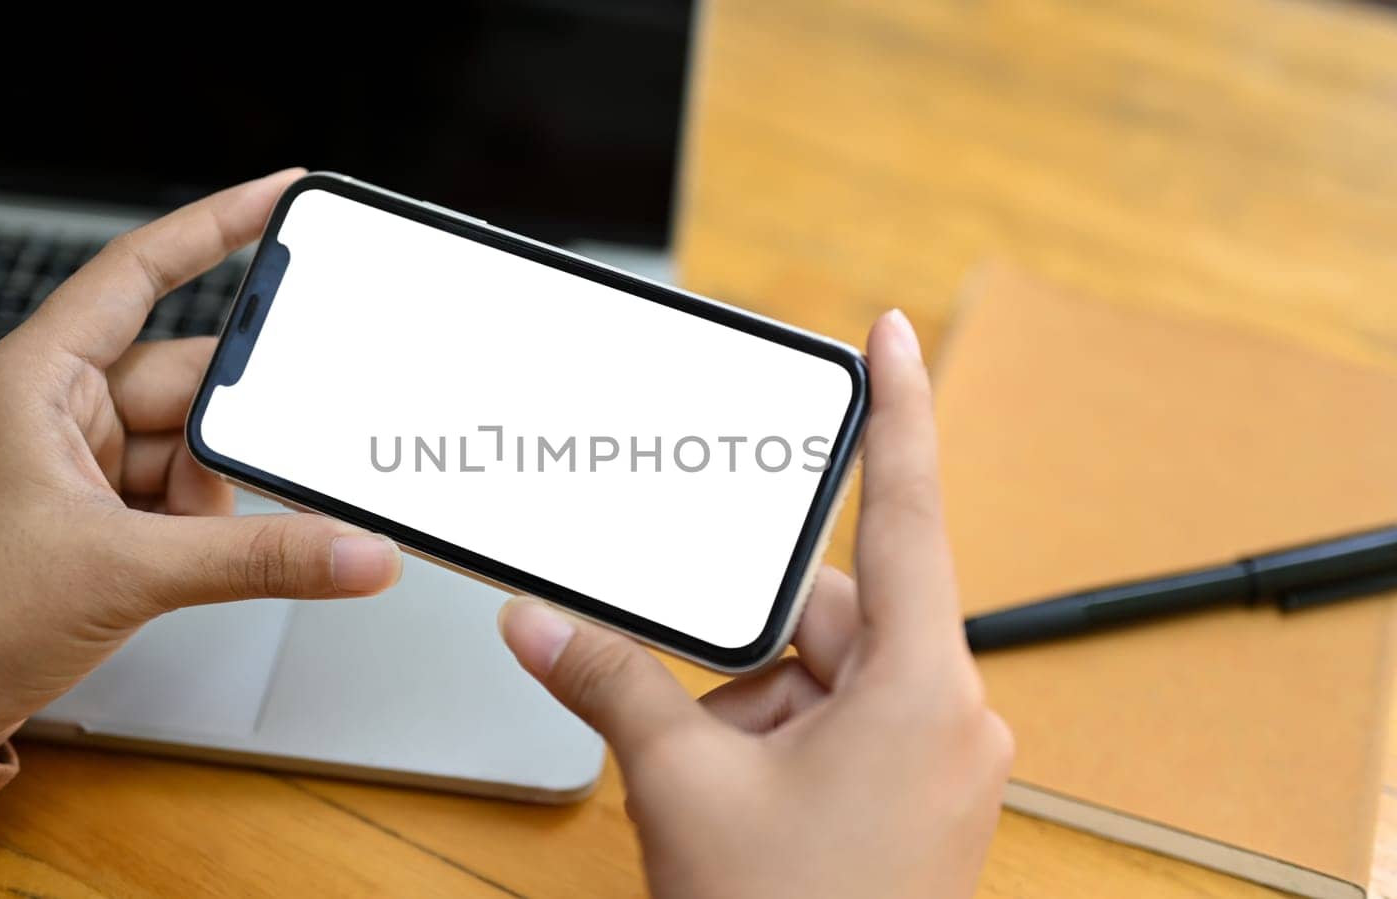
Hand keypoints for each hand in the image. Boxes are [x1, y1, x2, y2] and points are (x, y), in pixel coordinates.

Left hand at [0, 170, 401, 761]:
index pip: (138, 271)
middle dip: (234, 429)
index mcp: (41, 377)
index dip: (213, 225)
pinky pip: (195, 492)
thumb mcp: (124, 572)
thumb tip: (355, 550)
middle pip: (194, 378)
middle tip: (284, 451)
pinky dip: (215, 522)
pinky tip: (195, 557)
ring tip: (186, 544)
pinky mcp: (114, 511)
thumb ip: (256, 558)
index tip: (282, 195)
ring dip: (219, 496)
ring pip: (203, 444)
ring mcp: (93, 460)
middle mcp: (67, 406)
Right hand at [499, 309, 1010, 898]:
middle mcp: (948, 716)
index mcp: (923, 690)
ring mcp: (935, 763)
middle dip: (746, 650)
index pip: (911, 513)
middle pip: (832, 616)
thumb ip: (612, 685)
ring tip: (705, 782)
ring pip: (824, 677)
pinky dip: (774, 739)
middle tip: (691, 711)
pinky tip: (727, 799)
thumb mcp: (686, 788)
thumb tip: (537, 620)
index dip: (901, 412)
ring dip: (750, 707)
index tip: (898, 331)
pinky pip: (837, 726)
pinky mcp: (913, 798)